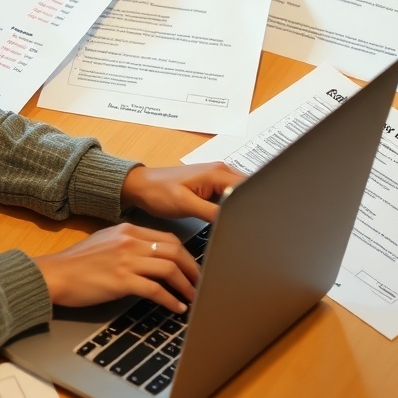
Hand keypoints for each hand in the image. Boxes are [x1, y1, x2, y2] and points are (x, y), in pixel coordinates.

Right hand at [34, 223, 198, 312]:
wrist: (55, 274)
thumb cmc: (76, 263)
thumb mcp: (105, 242)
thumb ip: (127, 244)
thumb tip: (149, 256)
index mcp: (128, 230)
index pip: (168, 238)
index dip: (185, 254)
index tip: (192, 266)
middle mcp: (130, 242)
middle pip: (175, 251)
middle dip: (192, 268)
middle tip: (200, 282)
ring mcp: (127, 260)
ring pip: (169, 269)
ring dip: (186, 285)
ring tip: (193, 297)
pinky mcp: (122, 280)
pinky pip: (155, 289)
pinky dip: (170, 299)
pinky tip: (176, 307)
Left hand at [120, 162, 243, 223]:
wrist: (141, 187)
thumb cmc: (159, 193)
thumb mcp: (186, 205)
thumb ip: (212, 212)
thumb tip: (234, 220)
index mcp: (218, 173)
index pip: (248, 188)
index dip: (255, 205)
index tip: (255, 221)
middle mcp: (221, 171)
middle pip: (247, 190)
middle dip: (249, 206)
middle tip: (248, 226)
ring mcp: (216, 178)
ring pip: (238, 194)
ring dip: (240, 207)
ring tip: (240, 224)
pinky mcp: (211, 186)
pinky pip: (229, 196)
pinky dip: (230, 207)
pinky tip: (228, 219)